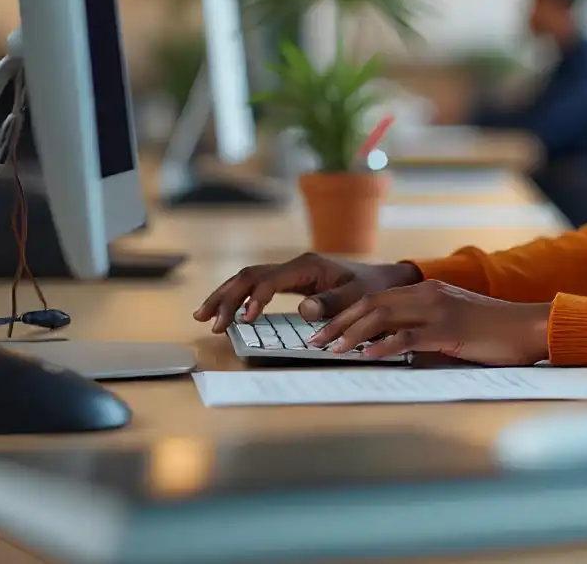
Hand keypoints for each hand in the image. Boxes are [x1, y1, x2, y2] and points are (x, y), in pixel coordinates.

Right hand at [193, 253, 421, 332]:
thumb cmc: (371, 290)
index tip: (244, 320)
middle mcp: (295, 265)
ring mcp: (291, 271)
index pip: (270, 280)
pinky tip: (226, 311)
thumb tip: (304, 310)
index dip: (254, 299)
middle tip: (209, 322)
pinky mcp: (291, 280)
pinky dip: (239, 296)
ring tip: (204, 316)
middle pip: (249, 275)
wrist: (383, 280)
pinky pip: (257, 284)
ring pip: (248, 277)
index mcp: (308, 266)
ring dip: (225, 296)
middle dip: (227, 297)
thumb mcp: (357, 298)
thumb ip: (332, 304)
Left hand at [309, 281, 550, 365]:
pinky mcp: (449, 329)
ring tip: (333, 350)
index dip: (347, 314)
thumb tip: (393, 349)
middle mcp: (428, 293)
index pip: (376, 297)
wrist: (529, 327)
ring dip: (353, 334)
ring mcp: (438, 309)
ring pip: (382, 316)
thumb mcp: (453, 326)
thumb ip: (424, 331)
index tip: (326, 331)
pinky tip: (367, 358)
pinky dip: (383, 347)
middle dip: (339, 323)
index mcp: (428, 290)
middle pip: (371, 303)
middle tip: (316, 342)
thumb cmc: (494, 333)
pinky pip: (408, 337)